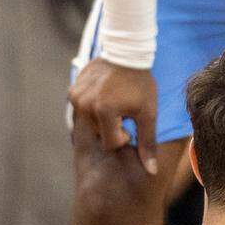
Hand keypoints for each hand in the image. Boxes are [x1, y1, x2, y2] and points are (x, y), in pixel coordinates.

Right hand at [68, 57, 157, 174]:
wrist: (127, 52)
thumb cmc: (141, 84)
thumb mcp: (148, 113)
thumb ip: (147, 142)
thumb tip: (151, 171)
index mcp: (104, 111)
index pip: (111, 143)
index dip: (123, 137)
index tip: (131, 122)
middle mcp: (85, 104)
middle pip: (99, 133)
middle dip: (112, 127)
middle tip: (124, 110)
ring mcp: (76, 95)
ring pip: (90, 122)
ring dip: (103, 117)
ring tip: (115, 101)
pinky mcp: (72, 89)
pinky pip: (82, 108)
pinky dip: (93, 106)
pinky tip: (105, 94)